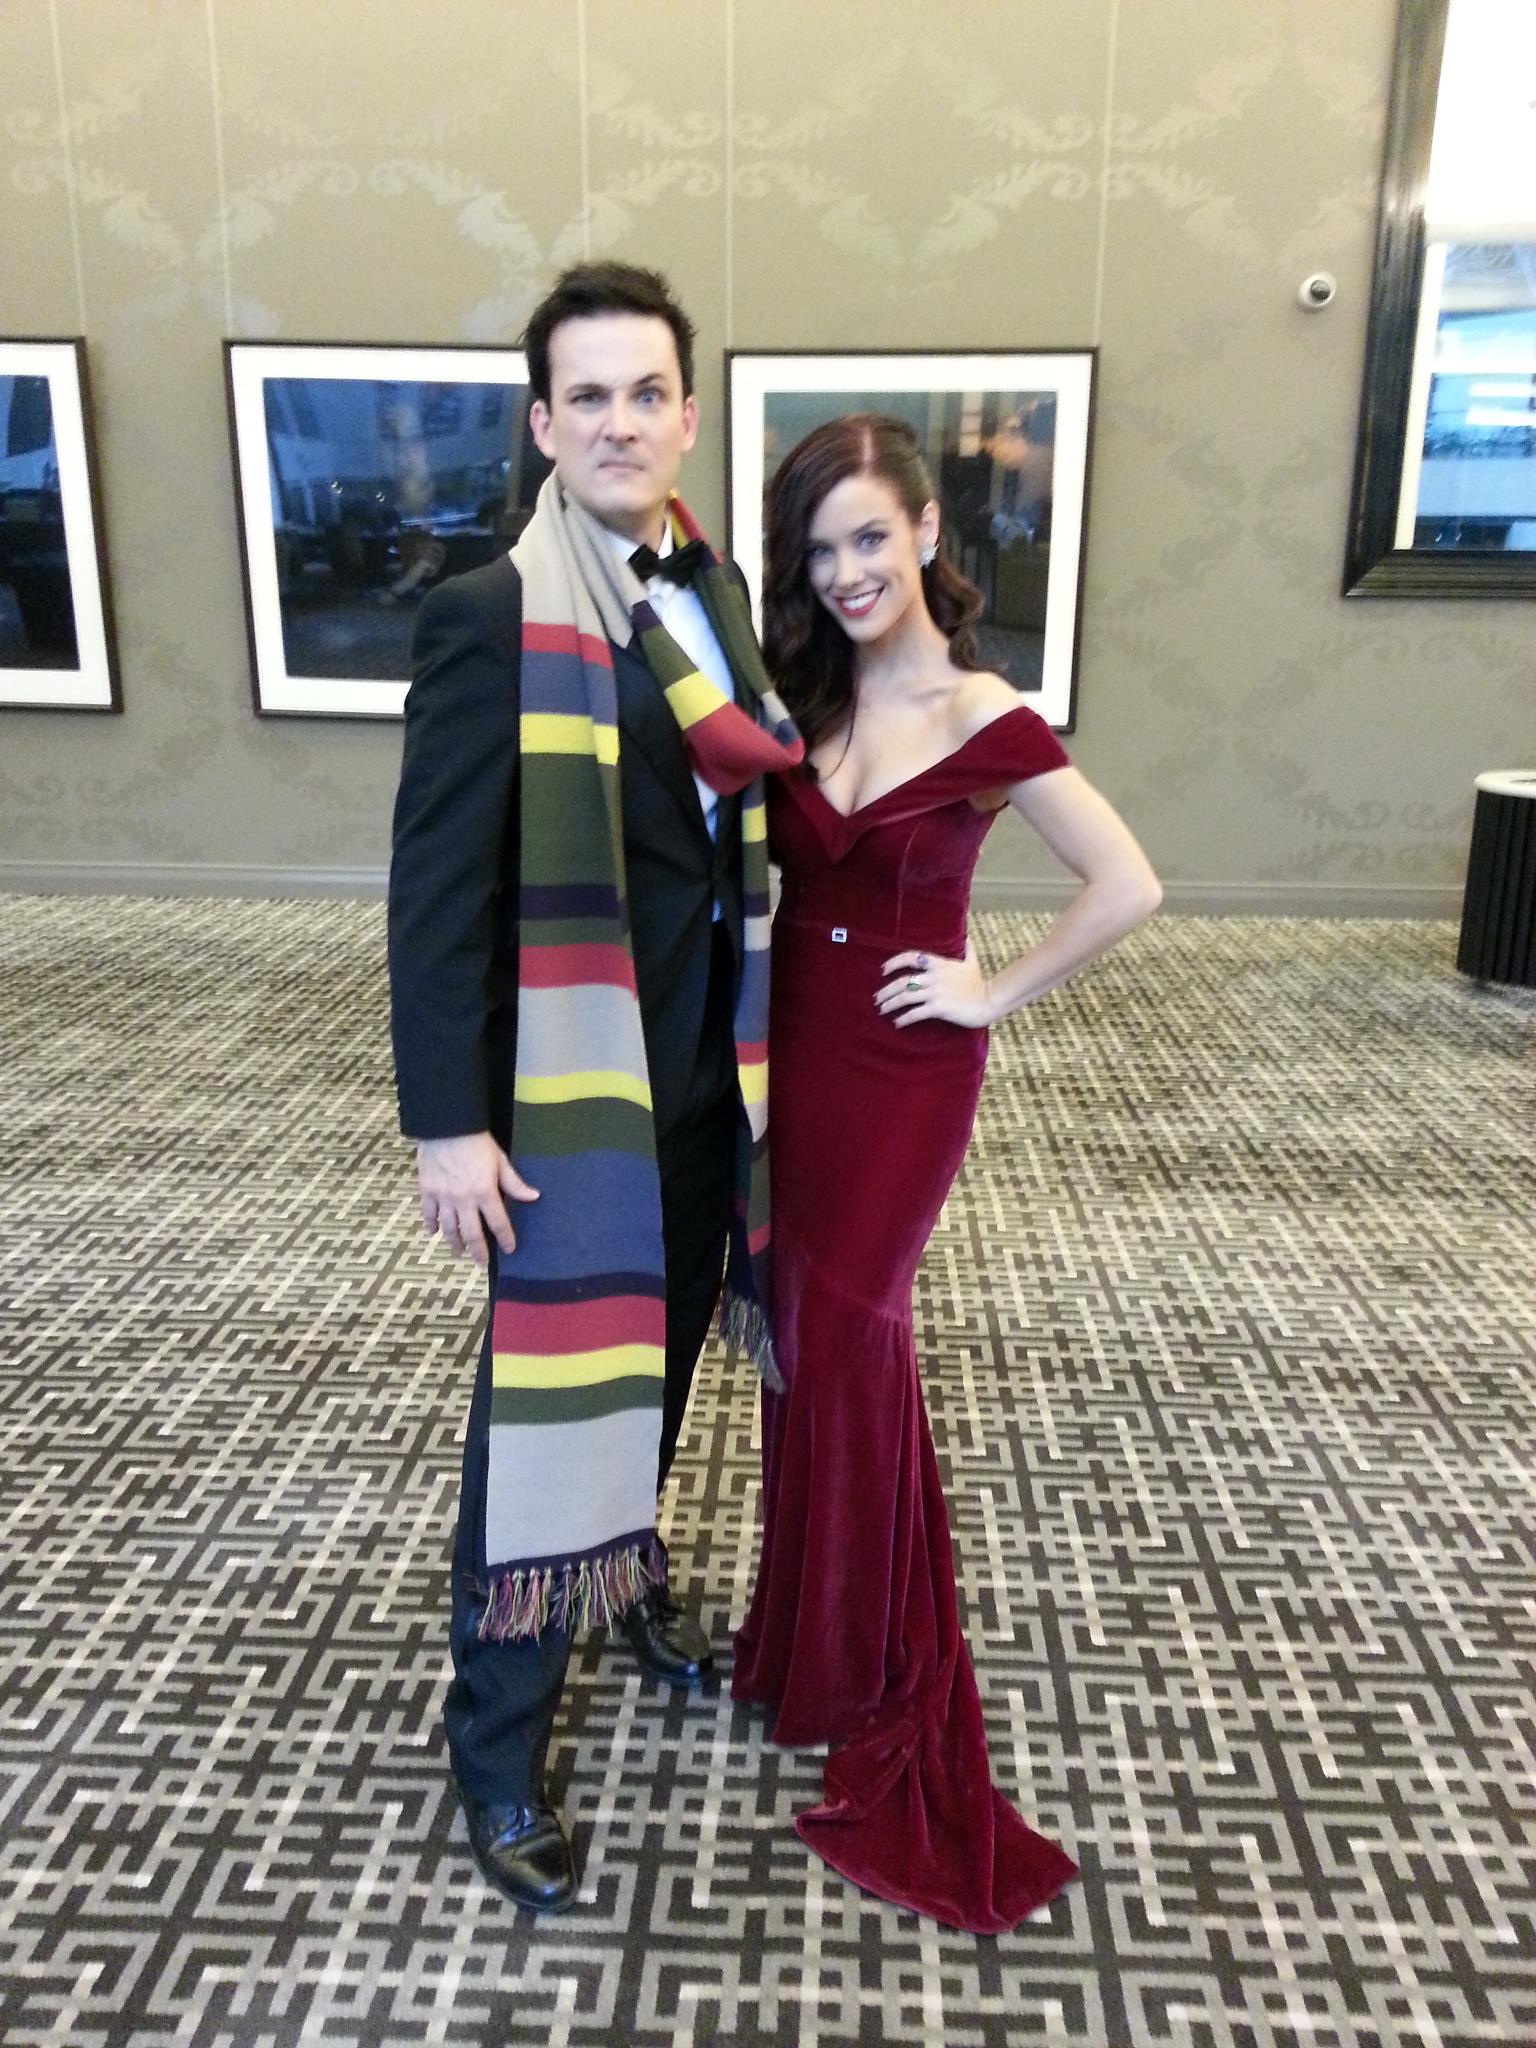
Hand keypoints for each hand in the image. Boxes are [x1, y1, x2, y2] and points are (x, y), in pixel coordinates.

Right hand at [417, 1132, 538, 1268]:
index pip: (499, 1223)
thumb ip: (514, 1183)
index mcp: (485, 1192)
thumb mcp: (500, 1161)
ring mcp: (443, 1197)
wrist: (446, 1127)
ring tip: (459, 1252)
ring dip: (454, 1243)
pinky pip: (428, 1214)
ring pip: (448, 1229)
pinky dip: (431, 1225)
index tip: (509, 1249)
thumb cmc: (476, 1142)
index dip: (505, 1239)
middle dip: (478, 1252)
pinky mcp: (427, 1191)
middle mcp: (464, 1200)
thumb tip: (534, 1197)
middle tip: (482, 1264)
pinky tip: (433, 1233)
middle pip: (472, 1234)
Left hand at [876, 940, 994, 1029]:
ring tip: (882, 1010)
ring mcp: (935, 993)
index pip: (910, 957)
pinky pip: (915, 1013)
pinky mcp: (938, 1008)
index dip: (894, 963)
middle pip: (902, 981)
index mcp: (938, 964)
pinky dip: (903, 1019)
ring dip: (890, 1004)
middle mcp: (933, 977)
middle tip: (877, 998)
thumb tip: (968, 937)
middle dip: (886, 991)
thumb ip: (967, 949)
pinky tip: (897, 1023)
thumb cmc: (979, 982)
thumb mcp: (972, 962)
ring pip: (905, 997)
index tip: (883, 970)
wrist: (989, 1000)